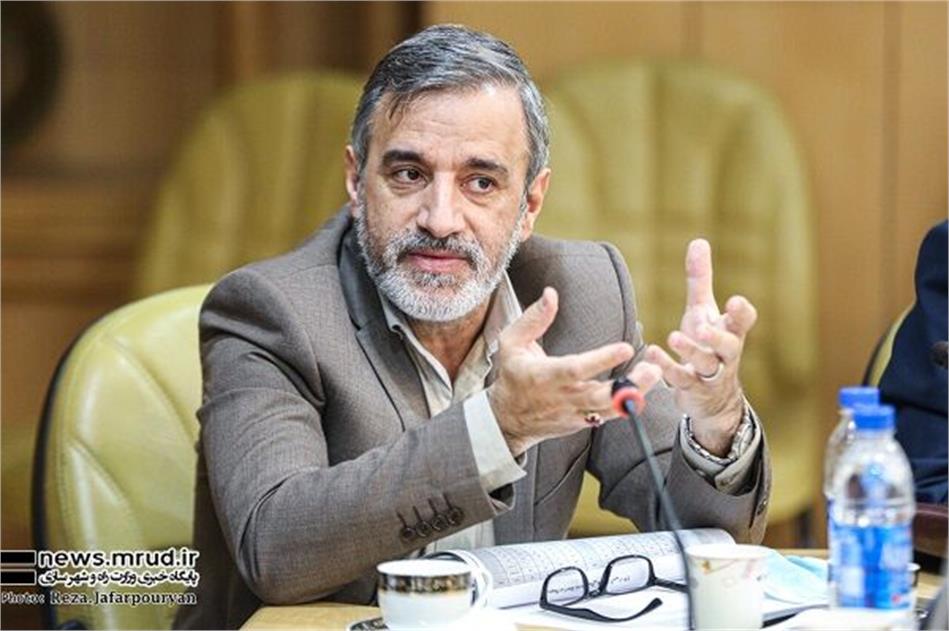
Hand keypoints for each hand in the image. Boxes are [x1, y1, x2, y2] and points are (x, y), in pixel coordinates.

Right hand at [488, 287, 663, 455]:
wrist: (507, 418)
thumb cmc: (512, 374)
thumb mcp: (511, 343)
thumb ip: (533, 318)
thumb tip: (551, 293)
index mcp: (544, 376)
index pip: (576, 369)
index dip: (602, 360)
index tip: (625, 347)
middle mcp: (561, 397)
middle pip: (601, 396)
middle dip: (629, 385)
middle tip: (653, 368)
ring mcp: (573, 413)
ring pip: (609, 409)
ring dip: (635, 393)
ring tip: (654, 373)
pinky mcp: (581, 422)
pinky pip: (608, 416)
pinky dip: (627, 403)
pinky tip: (642, 386)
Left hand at [643, 239, 757, 455]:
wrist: (711, 396)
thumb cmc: (707, 344)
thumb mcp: (703, 311)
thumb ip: (700, 280)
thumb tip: (698, 240)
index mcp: (729, 332)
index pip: (743, 322)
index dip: (741, 313)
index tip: (735, 302)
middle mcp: (724, 354)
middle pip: (729, 346)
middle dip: (717, 336)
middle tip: (701, 327)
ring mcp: (710, 374)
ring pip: (704, 364)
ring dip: (689, 351)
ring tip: (673, 336)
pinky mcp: (692, 389)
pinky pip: (680, 380)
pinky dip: (666, 368)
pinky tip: (652, 354)